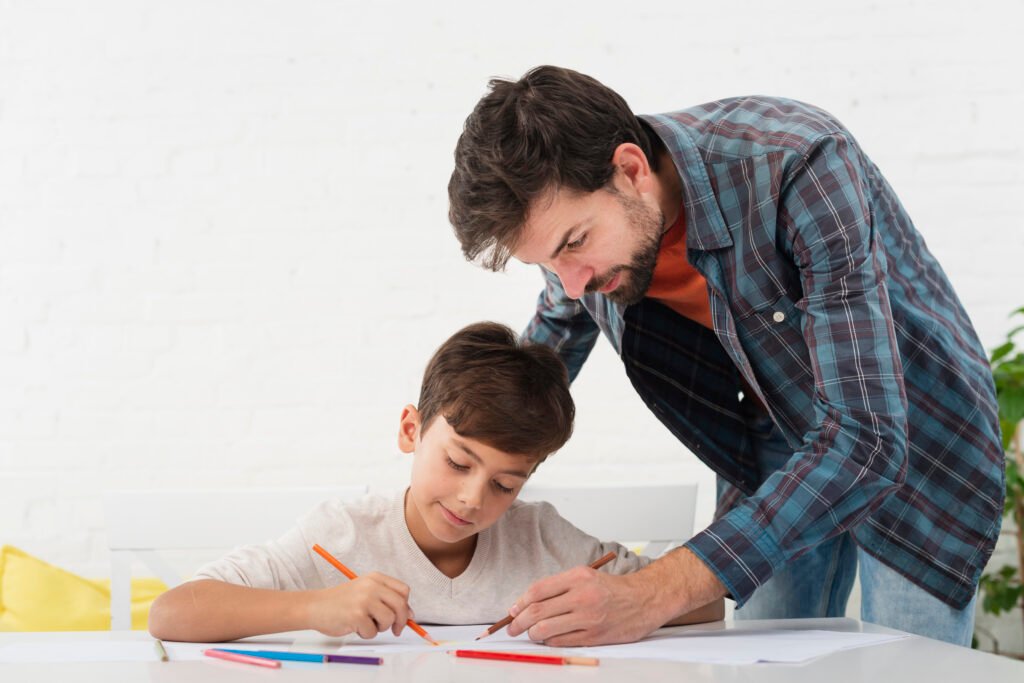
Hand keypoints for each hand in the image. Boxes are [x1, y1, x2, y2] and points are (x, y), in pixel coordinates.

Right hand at [306, 573, 412, 638]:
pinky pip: (372, 632)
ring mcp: (364, 600)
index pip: (403, 590)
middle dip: (402, 621)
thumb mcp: (365, 591)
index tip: (405, 616)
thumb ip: (385, 598)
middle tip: (396, 630)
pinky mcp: (357, 615)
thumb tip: (409, 614)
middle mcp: (371, 586)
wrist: (315, 606)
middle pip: (400, 605)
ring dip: (380, 628)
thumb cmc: (341, 601)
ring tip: (366, 624)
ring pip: (389, 620)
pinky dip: (366, 634)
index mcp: (375, 578)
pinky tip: (354, 626)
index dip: (406, 605)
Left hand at [506, 565, 666, 646]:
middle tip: (511, 628)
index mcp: (578, 577)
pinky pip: (561, 642)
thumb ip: (558, 586)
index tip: (512, 611)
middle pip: (537, 611)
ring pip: (546, 629)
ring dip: (533, 634)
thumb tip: (527, 603)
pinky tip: (549, 639)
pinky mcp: (595, 635)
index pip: (538, 590)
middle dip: (518, 622)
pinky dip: (549, 642)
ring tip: (532, 634)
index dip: (519, 603)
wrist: (644, 600)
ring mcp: (588, 617)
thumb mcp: (585, 576)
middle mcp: (582, 596)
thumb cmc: (611, 589)